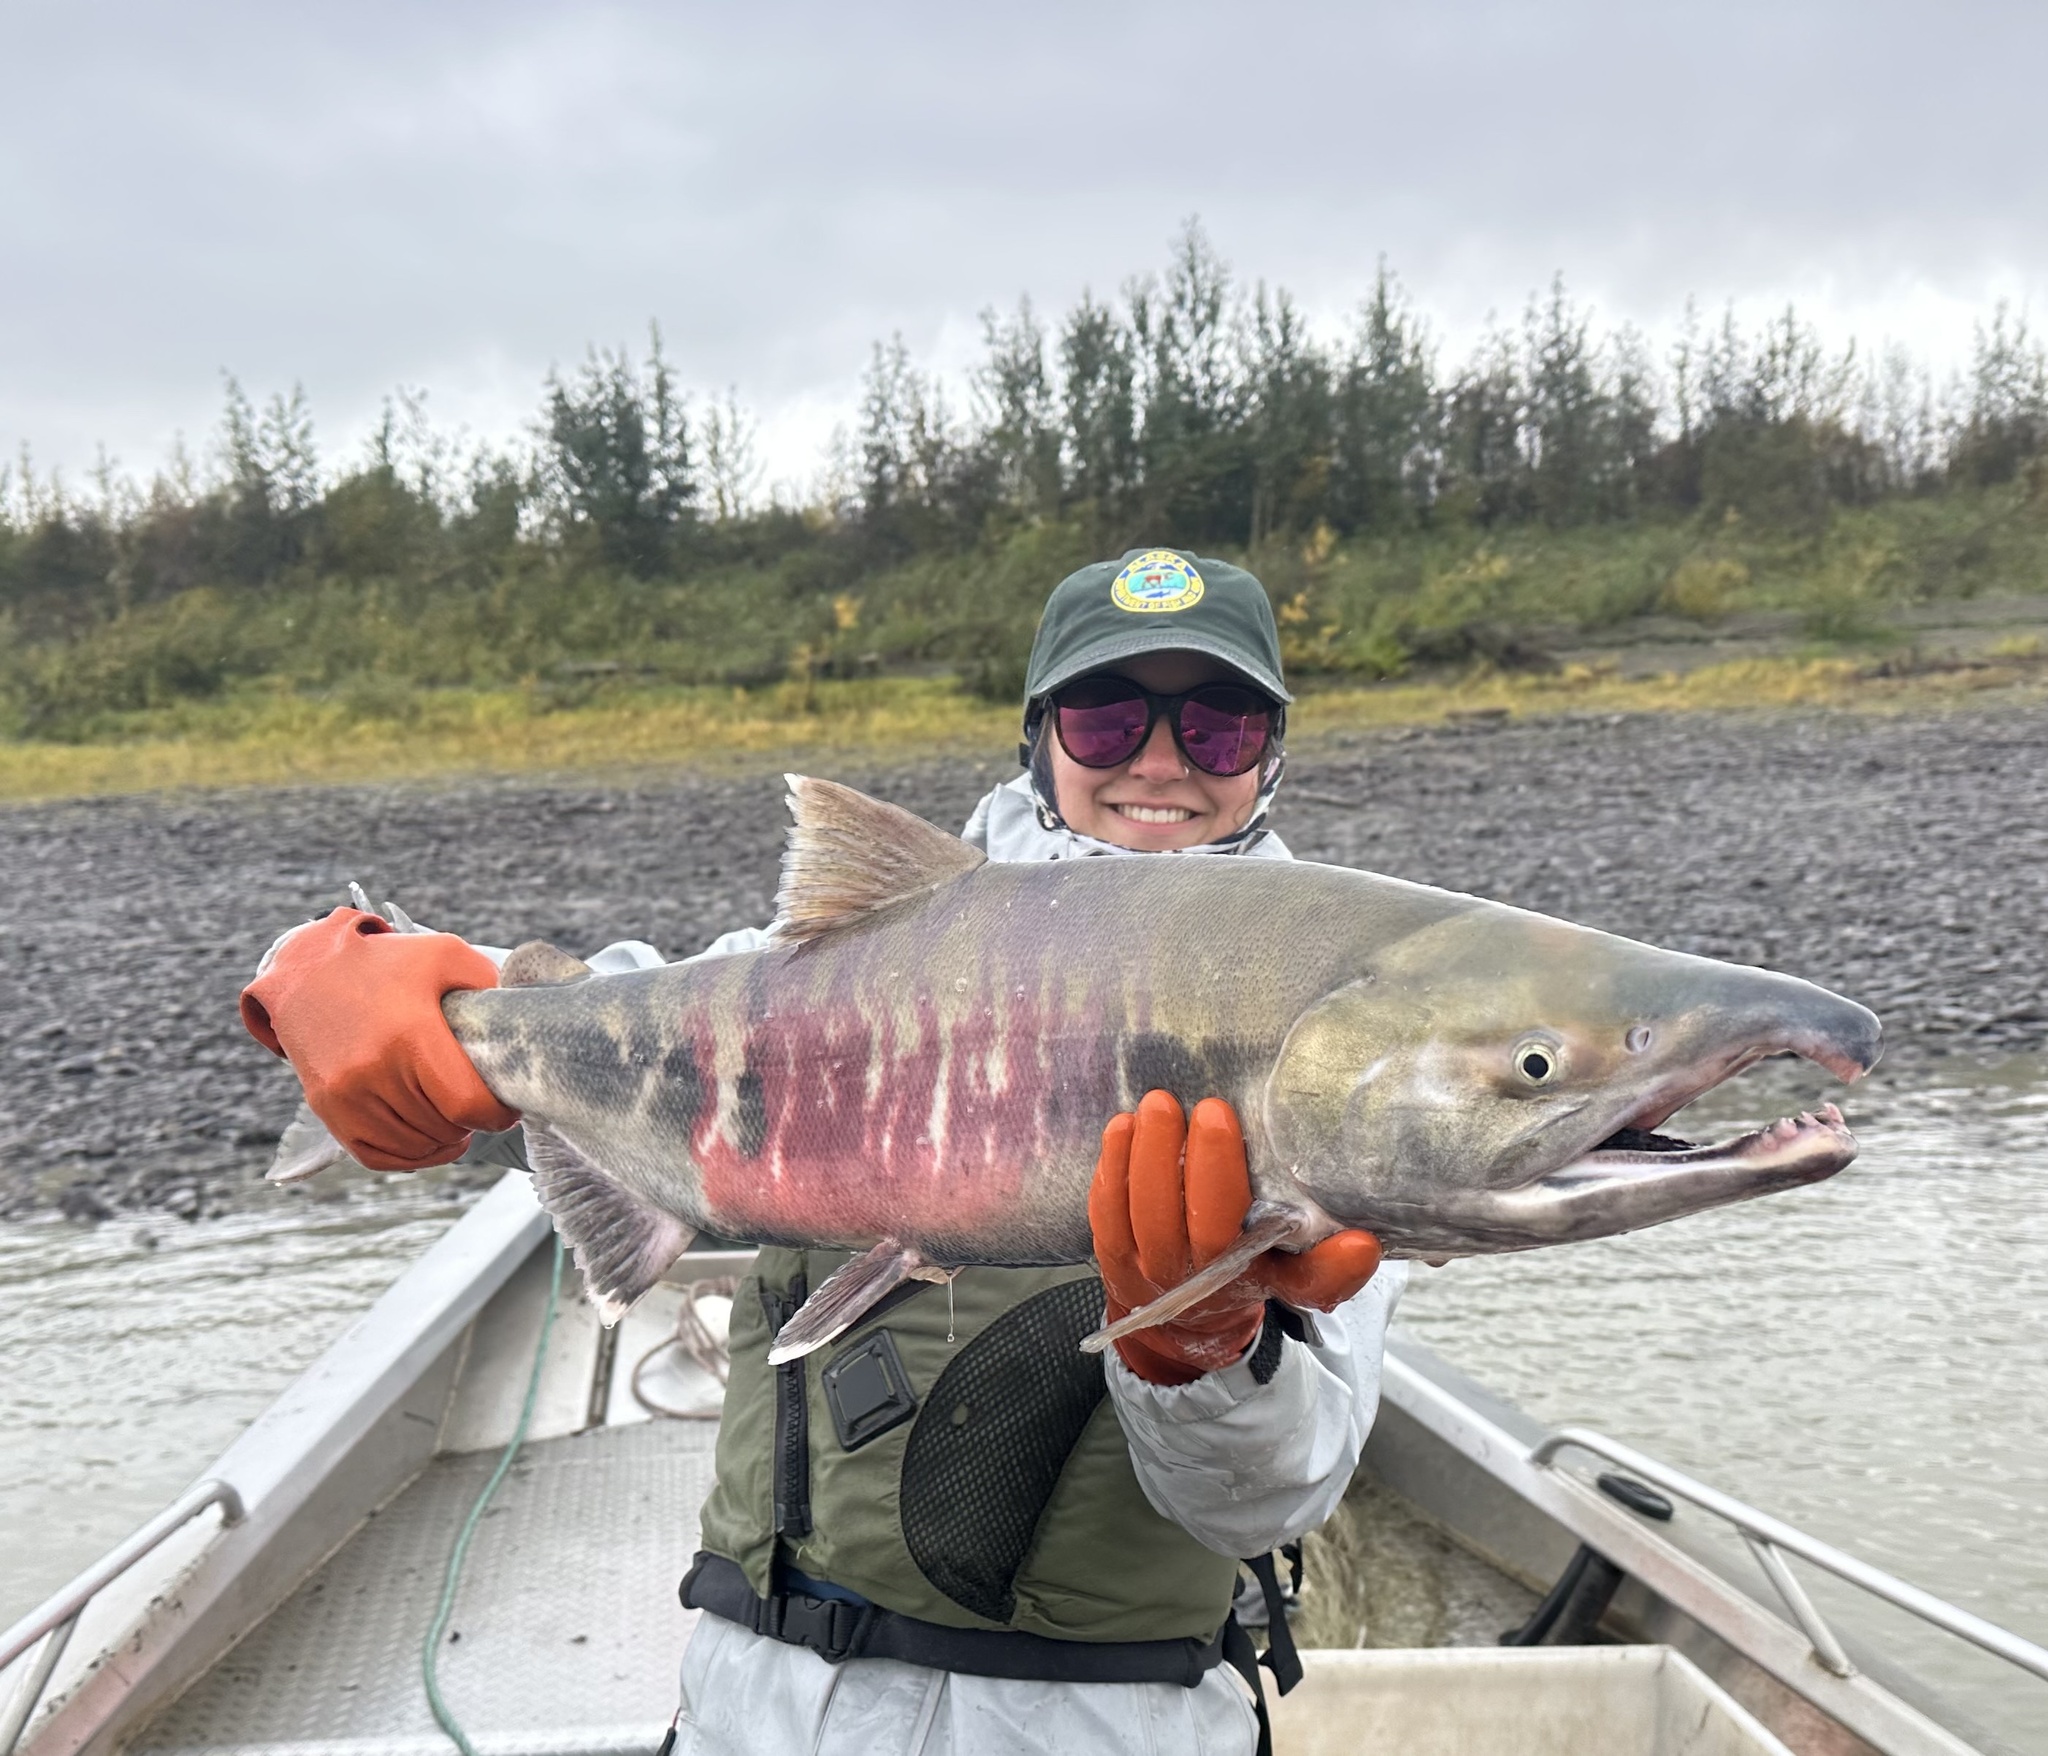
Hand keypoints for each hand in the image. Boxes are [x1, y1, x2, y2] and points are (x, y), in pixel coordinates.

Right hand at [240, 908, 518, 1170]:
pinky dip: (410, 1156)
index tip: (506, 1107)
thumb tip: (520, 1020)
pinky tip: (428, 1138)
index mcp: (409, 1035)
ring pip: (414, 1147)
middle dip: (472, 1123)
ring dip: (444, 1141)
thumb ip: (489, 984)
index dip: (496, 1114)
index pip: (465, 1104)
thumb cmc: (387, 963)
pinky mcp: (326, 1110)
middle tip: (481, 1106)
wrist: (308, 971)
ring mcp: (344, 1095)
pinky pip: (376, 1156)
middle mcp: (372, 1071)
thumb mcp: (445, 955)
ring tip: (457, 1121)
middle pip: (443, 1128)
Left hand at [1089, 1090, 1381, 1385]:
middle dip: (1174, 1155)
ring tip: (1156, 1105)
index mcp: (1230, 1279)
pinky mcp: (1108, 1252)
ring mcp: (1137, 1267)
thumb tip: (1365, 1245)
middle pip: (1165, 1218)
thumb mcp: (1296, 1281)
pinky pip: (1102, 1209)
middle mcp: (1179, 1278)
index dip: (1216, 1173)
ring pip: (1129, 1211)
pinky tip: (1122, 1127)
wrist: (1192, 1319)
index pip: (1220, 1231)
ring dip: (1138, 1154)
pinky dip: (1109, 1167)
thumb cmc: (1251, 1276)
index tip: (1223, 1116)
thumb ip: (1329, 1269)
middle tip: (1192, 1103)